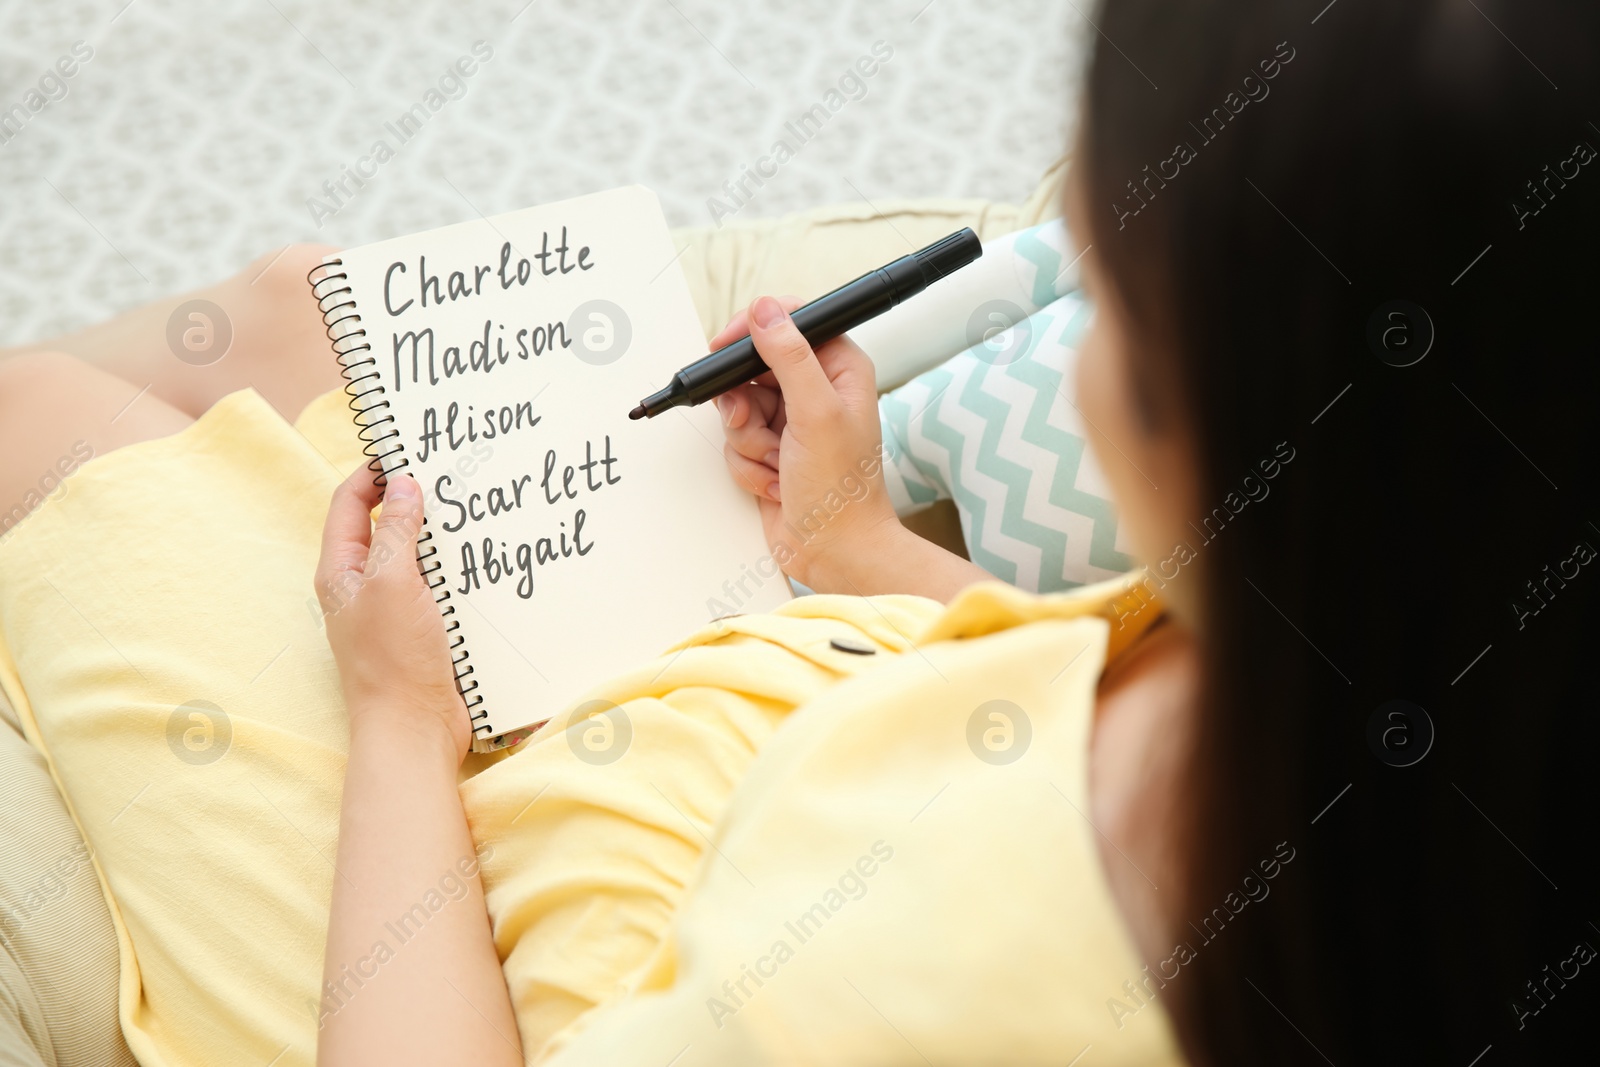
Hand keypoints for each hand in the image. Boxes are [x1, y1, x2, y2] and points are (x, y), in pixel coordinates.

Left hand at [315, 468, 470, 763]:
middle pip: (385, 525)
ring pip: (417, 556)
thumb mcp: (392, 584)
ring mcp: (393, 608)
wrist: (414, 729)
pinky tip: (486, 561)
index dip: (375, 472)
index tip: (410, 449)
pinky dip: (459, 571)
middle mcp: (363, 586)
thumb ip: (395, 532)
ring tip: (475, 512)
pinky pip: (440, 587)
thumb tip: (403, 485)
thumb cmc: (393, 660)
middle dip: (416, 499)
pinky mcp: (423, 629)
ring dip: (442, 536)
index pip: (349, 503)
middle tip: (452, 476)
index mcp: (341, 571)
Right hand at [716, 295, 904, 591]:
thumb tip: (764, 310)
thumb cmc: (840, 489)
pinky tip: (776, 483)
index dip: (754, 331)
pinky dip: (748, 465)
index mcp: (839, 368)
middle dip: (747, 405)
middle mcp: (815, 390)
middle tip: (755, 424)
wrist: (832, 550)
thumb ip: (789, 357)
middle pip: (752, 367)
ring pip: (738, 407)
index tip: (727, 346)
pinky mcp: (770, 450)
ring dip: (749, 441)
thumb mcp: (815, 413)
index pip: (790, 322)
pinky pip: (735, 442)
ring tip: (778, 463)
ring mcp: (790, 422)